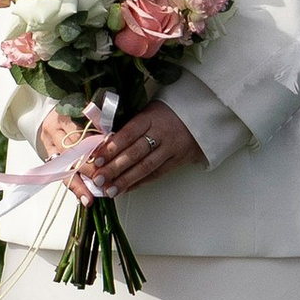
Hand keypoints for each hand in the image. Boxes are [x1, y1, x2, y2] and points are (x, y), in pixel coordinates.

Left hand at [38, 100, 205, 193]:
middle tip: (98, 179)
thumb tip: (103, 140)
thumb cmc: (169, 111)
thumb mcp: (148, 110)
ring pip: (146, 167)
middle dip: (114, 168)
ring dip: (126, 180)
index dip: (111, 148)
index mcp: (151, 117)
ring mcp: (171, 148)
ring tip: (110, 190)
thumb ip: (129, 124)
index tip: (96, 159)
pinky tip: (126, 189)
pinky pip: (157, 174)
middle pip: (135, 153)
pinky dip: (140, 183)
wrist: (202, 115)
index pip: (128, 134)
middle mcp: (161, 133)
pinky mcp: (179, 160)